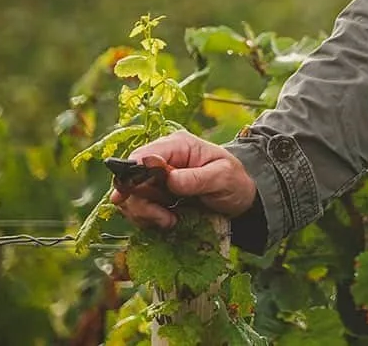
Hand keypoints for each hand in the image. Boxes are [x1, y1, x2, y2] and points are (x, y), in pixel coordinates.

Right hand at [109, 131, 256, 231]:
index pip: (141, 157)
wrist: (239, 195)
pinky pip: (137, 207)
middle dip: (141, 203)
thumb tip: (170, 179)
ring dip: (144, 214)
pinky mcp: (155, 193)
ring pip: (129, 196)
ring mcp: (156, 176)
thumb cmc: (234, 180)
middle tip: (164, 218)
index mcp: (177, 145)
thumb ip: (197, 178)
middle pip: (128, 179)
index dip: (131, 178)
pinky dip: (147, 219)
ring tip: (170, 220)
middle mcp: (162, 158)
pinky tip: (167, 221)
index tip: (138, 199)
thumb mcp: (223, 177)